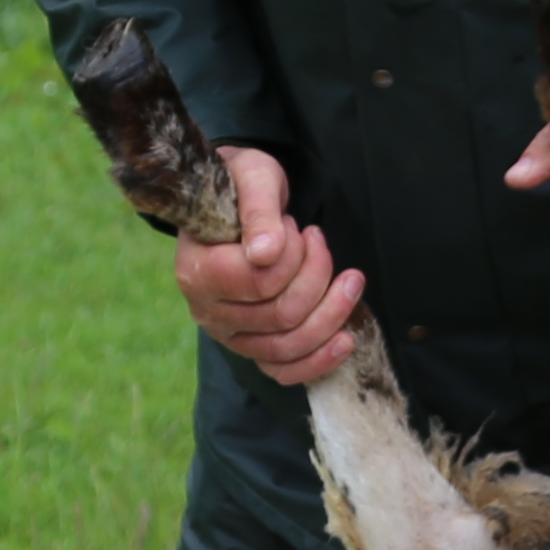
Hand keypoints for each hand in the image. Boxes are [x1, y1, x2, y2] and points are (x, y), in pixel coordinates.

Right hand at [172, 144, 366, 385]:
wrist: (238, 200)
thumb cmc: (243, 184)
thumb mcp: (253, 177)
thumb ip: (258, 211)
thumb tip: (265, 253)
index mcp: (198, 270)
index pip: (259, 282)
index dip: (294, 258)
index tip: (301, 228)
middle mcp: (207, 311)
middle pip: (280, 316)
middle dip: (319, 278)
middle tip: (321, 242)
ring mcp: (229, 334)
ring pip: (287, 347)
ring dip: (332, 314)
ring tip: (352, 281)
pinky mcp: (252, 346)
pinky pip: (283, 371)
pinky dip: (319, 361)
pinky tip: (346, 339)